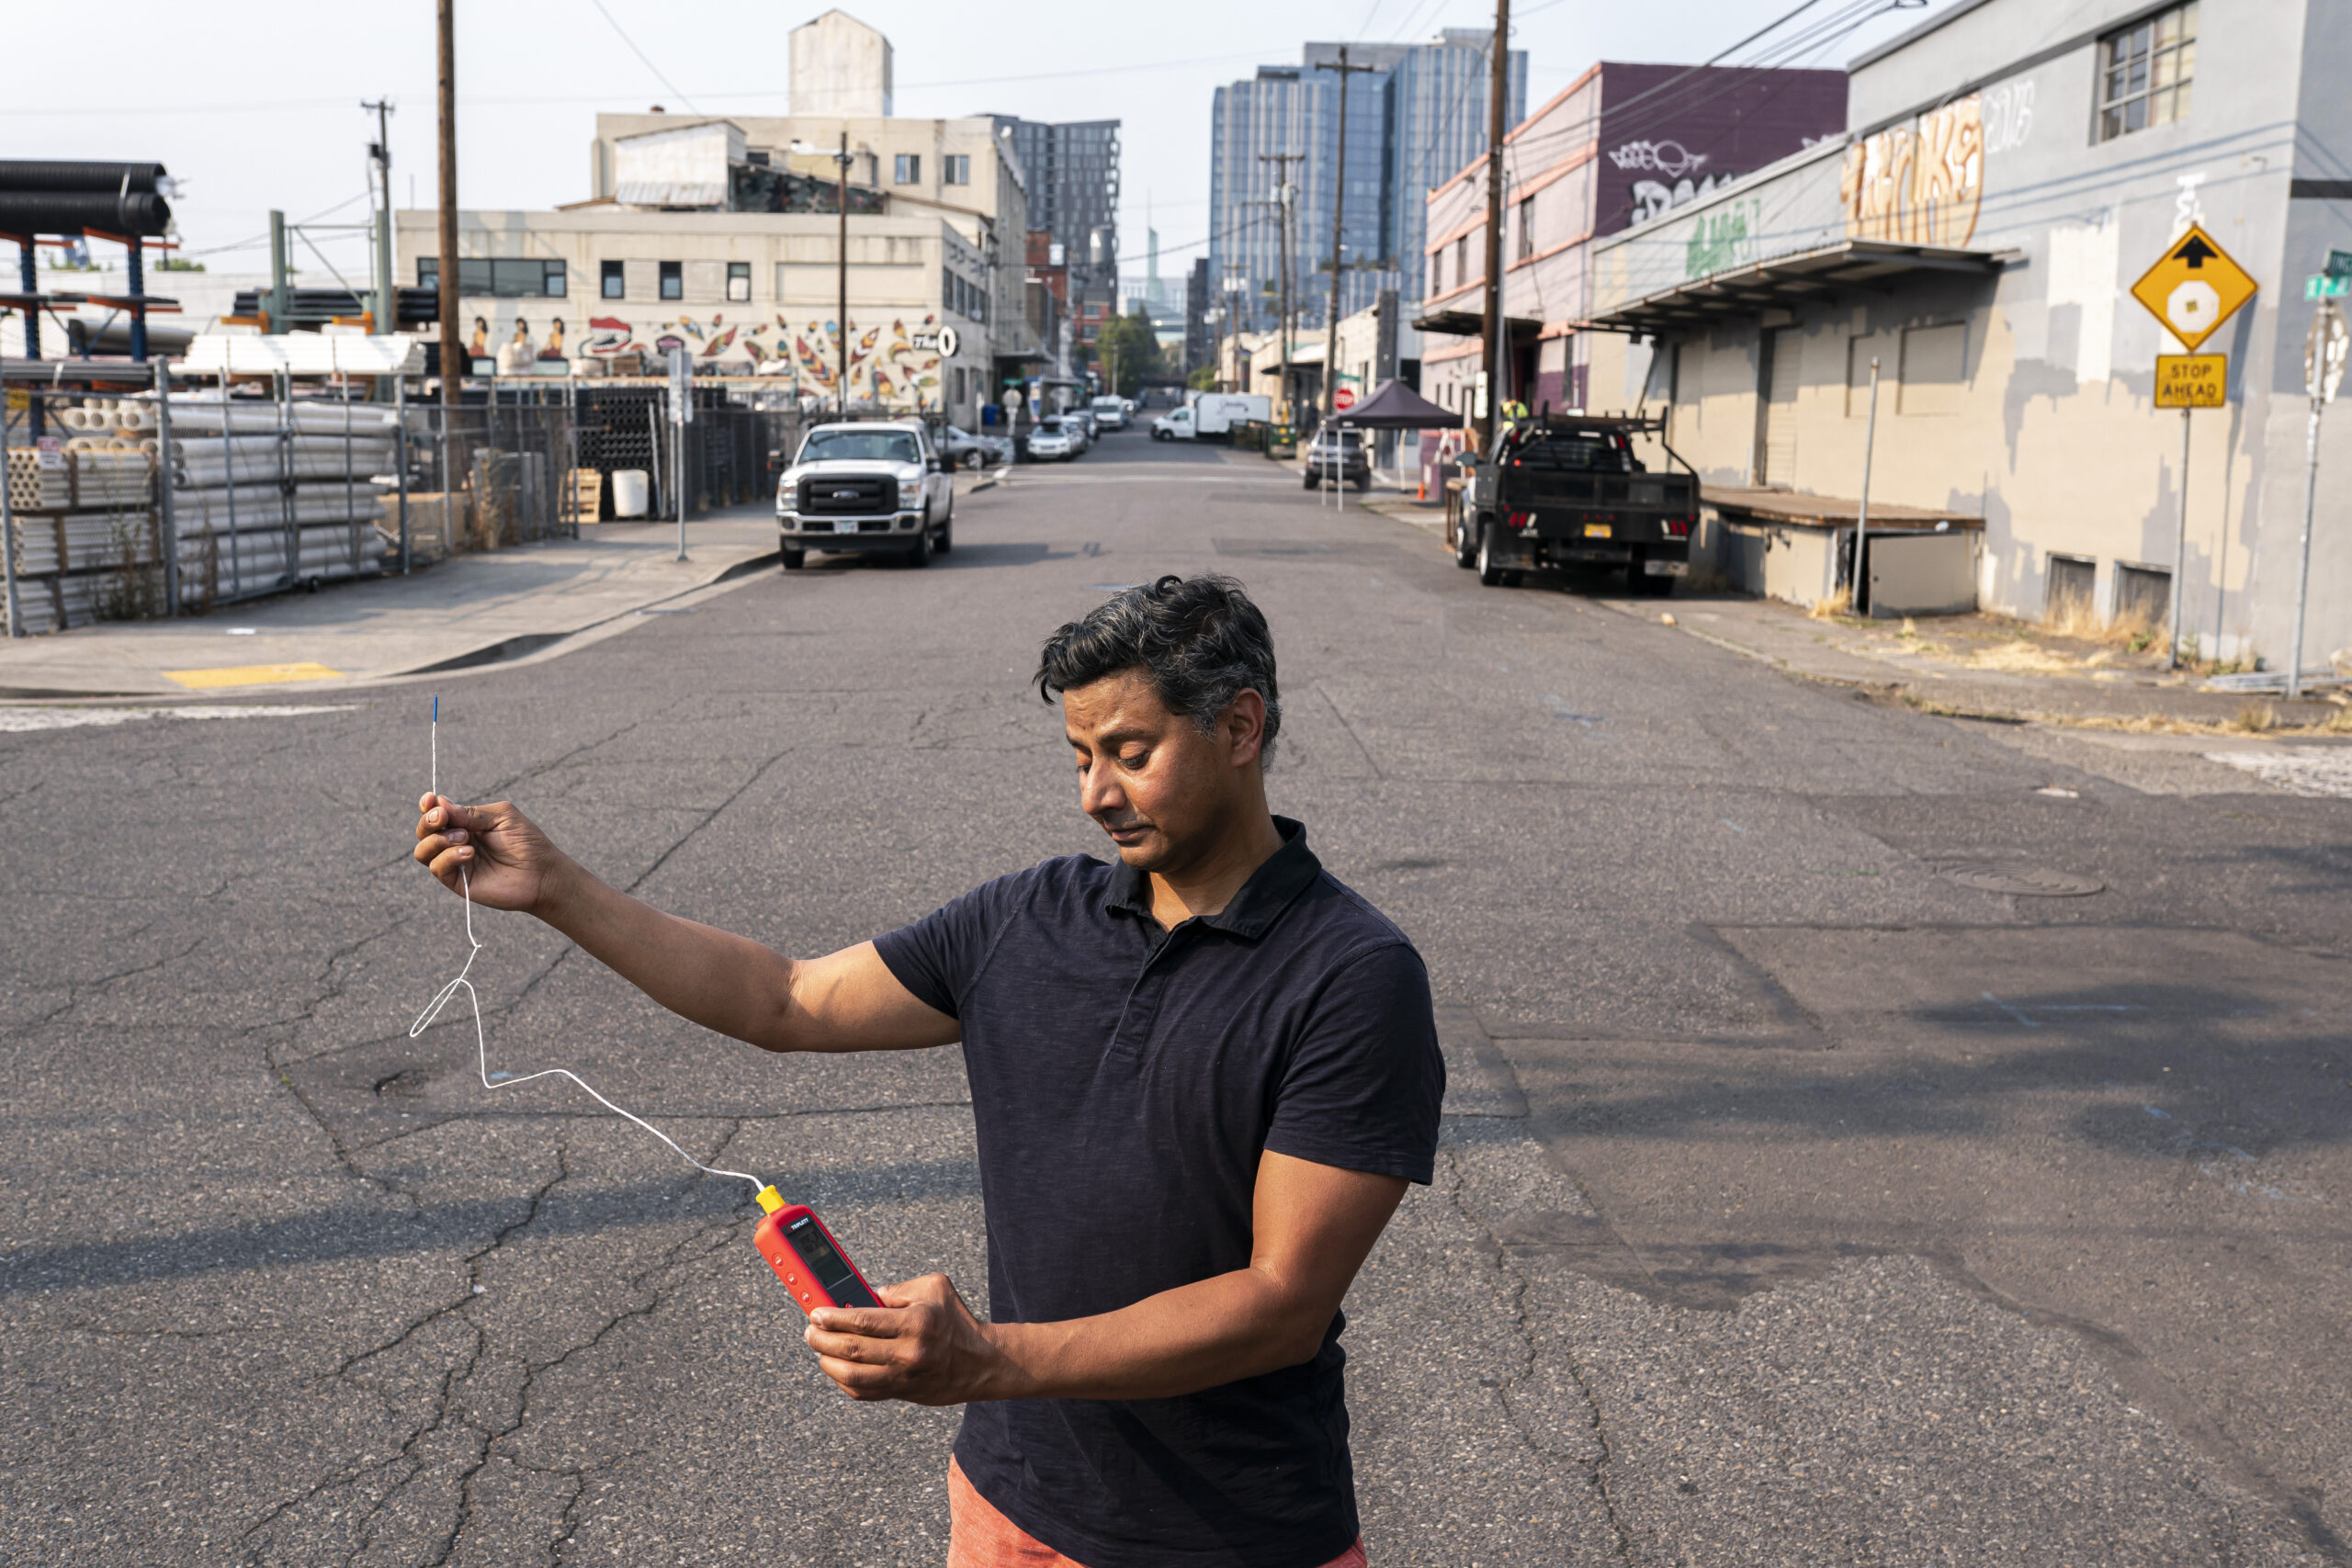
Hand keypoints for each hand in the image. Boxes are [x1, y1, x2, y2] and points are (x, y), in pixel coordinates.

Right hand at [411, 793, 563, 913]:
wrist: (542, 873)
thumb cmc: (527, 842)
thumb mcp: (501, 817)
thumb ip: (470, 813)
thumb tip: (439, 803)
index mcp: (466, 823)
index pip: (436, 813)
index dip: (428, 805)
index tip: (429, 799)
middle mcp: (456, 842)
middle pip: (424, 831)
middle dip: (428, 821)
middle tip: (443, 817)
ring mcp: (455, 862)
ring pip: (423, 851)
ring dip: (437, 840)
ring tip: (465, 838)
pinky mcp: (458, 882)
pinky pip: (437, 868)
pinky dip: (448, 857)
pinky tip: (469, 853)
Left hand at [804, 1274, 1009, 1404]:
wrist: (981, 1362)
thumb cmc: (956, 1319)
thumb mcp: (934, 1288)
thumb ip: (897, 1288)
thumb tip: (863, 1295)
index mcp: (916, 1322)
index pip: (862, 1320)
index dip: (832, 1317)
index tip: (816, 1313)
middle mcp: (908, 1352)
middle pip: (851, 1349)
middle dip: (822, 1339)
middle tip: (811, 1331)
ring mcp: (904, 1377)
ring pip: (851, 1376)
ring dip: (827, 1362)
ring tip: (820, 1349)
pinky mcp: (901, 1393)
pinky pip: (862, 1392)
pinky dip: (843, 1380)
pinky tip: (837, 1367)